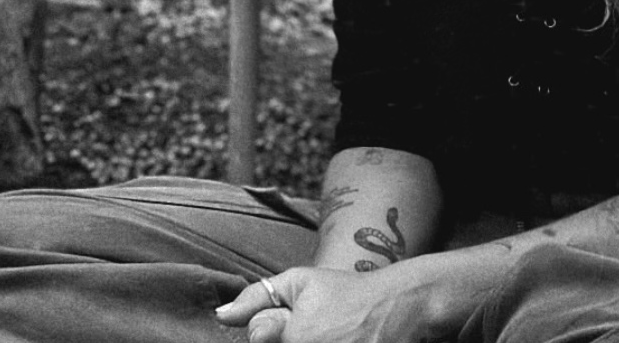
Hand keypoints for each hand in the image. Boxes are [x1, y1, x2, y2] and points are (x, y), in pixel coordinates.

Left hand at [215, 264, 435, 342]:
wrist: (396, 309)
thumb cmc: (347, 292)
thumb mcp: (300, 282)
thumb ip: (257, 298)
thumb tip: (221, 317)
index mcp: (294, 339)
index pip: (257, 339)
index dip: (272, 327)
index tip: (297, 318)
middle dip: (290, 337)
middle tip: (317, 326)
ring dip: (308, 341)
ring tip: (328, 331)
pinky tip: (335, 337)